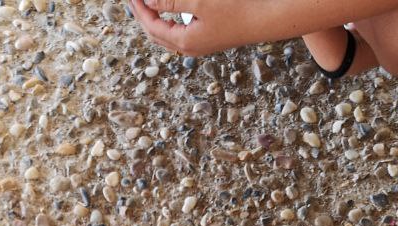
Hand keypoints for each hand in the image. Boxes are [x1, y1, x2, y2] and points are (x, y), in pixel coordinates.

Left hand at [128, 0, 262, 55]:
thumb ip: (172, 1)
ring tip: (145, 6)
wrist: (263, 20)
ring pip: (165, 36)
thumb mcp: (200, 2)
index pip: (152, 25)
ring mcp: (198, 46)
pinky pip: (177, 35)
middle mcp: (189, 48)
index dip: (139, 8)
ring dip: (153, 20)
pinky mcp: (206, 40)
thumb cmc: (236, 10)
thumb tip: (149, 1)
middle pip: (155, 34)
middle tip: (133, 0)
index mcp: (185, 41)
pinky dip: (166, 23)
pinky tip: (166, 13)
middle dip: (142, 16)